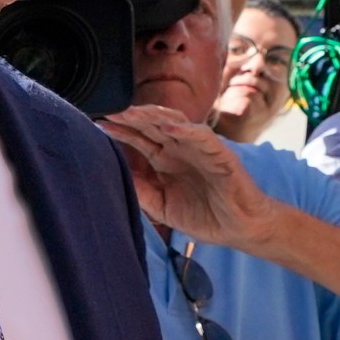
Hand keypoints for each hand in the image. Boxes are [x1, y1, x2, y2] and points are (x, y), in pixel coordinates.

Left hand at [100, 105, 289, 251]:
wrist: (240, 228)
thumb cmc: (206, 216)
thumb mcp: (163, 208)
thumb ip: (143, 192)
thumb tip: (116, 176)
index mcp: (166, 160)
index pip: (140, 138)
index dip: (121, 130)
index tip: (99, 124)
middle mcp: (181, 150)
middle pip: (153, 125)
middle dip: (132, 117)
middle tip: (110, 110)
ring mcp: (200, 149)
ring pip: (175, 123)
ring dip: (155, 116)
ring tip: (134, 112)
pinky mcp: (220, 154)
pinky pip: (203, 136)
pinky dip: (186, 130)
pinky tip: (169, 128)